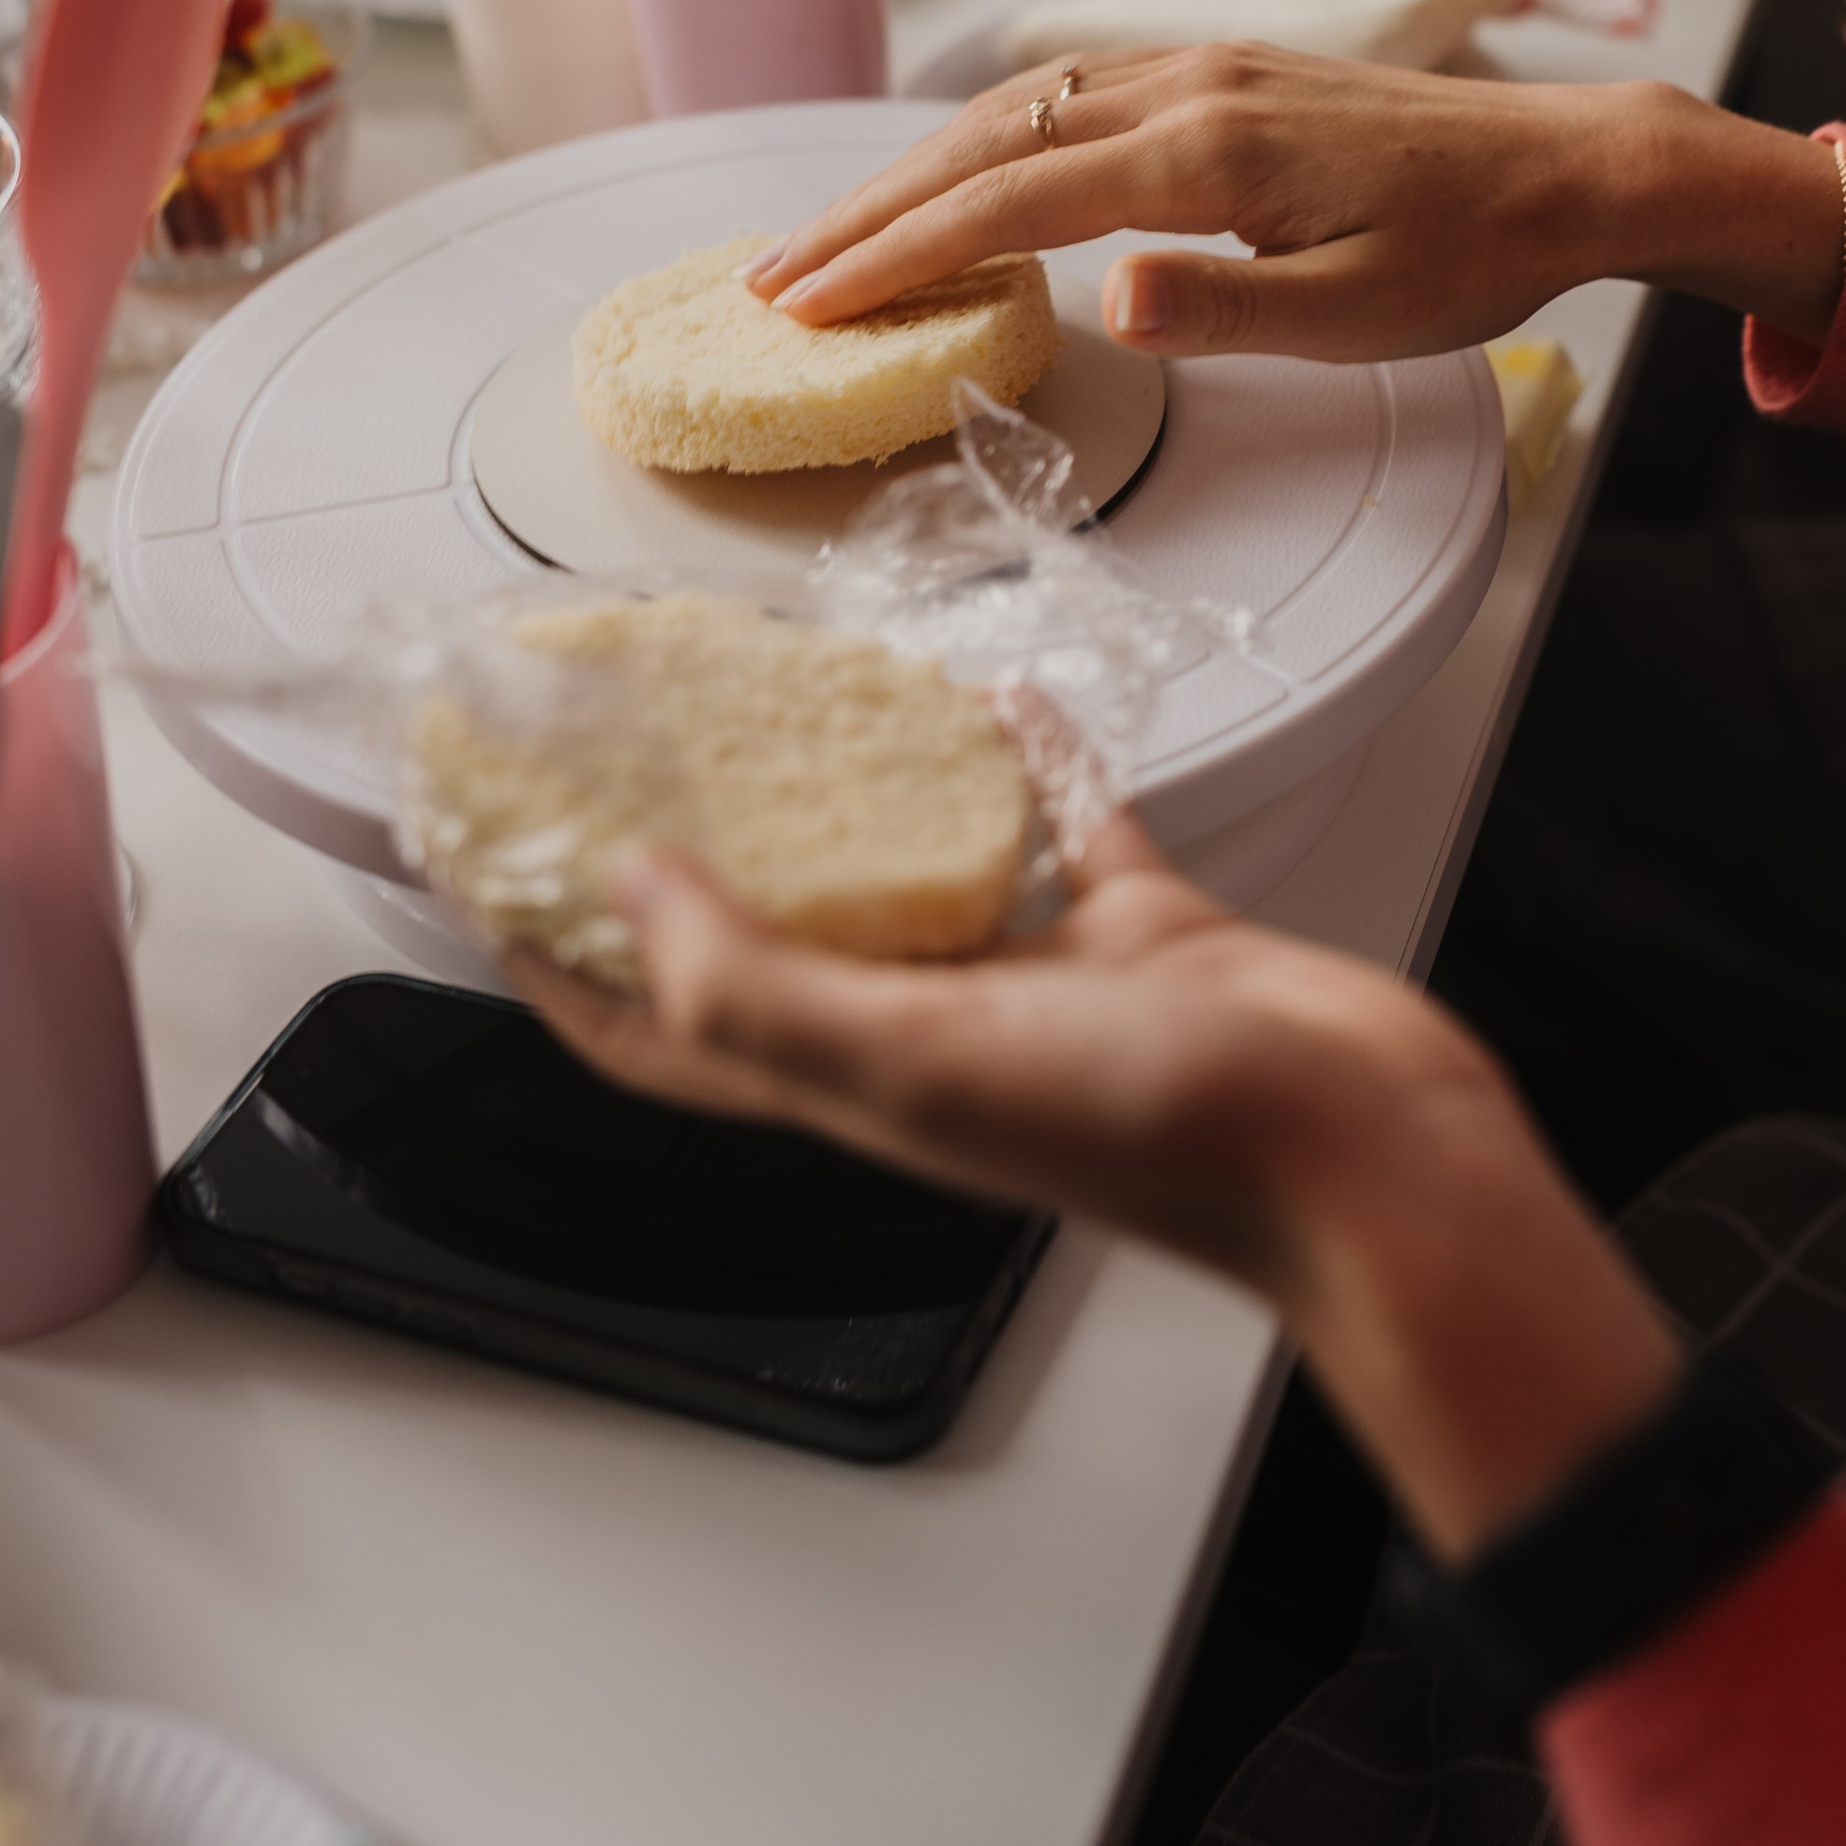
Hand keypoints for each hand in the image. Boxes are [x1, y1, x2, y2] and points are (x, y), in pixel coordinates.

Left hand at [511, 811, 1679, 1561]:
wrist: (1358, 1152)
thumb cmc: (1157, 1136)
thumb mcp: (914, 1063)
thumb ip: (757, 988)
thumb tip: (629, 895)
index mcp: (855, 1080)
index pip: (659, 1030)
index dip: (558, 960)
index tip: (488, 864)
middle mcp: (928, 1033)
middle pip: (766, 940)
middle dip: (687, 855)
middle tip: (628, 748)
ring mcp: (1035, 985)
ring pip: (910, 873)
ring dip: (847, 795)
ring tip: (792, 701)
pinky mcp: (1139, 936)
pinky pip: (1060, 829)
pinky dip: (1023, 761)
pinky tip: (999, 693)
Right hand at [748, 54, 1845, 359]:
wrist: (1562, 166)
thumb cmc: (1468, 255)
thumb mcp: (1357, 316)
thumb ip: (1227, 309)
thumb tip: (1108, 297)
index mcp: (1207, 153)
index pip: (1007, 203)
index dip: (893, 254)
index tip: (806, 304)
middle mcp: (1183, 89)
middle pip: (981, 143)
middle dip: (865, 213)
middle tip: (768, 280)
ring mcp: (1195, 69)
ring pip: (1012, 110)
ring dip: (910, 173)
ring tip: (832, 238)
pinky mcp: (1216, 72)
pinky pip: (1062, 95)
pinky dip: (980, 137)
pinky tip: (955, 172)